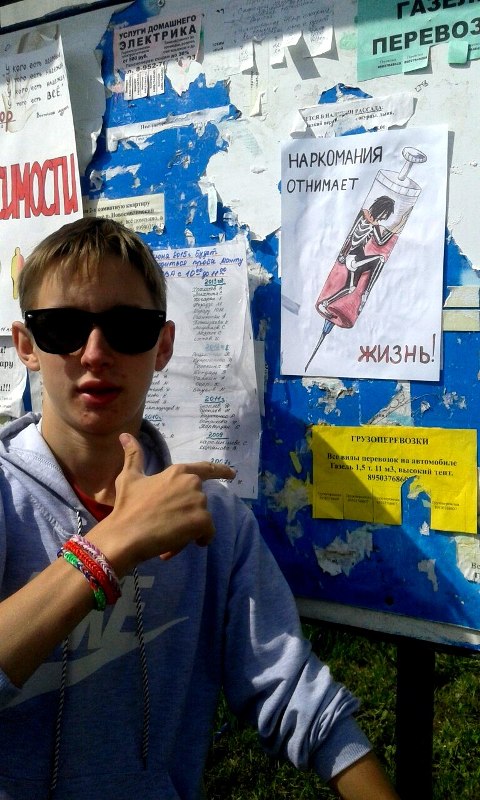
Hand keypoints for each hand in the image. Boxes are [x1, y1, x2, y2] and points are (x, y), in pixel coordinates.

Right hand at [90, 433, 235, 574]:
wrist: (125, 534)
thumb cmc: (127, 507)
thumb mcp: (129, 478)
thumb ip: (133, 456)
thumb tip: (125, 435)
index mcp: (178, 472)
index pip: (206, 468)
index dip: (221, 471)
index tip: (232, 474)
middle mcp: (192, 483)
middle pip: (198, 502)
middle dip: (186, 514)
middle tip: (164, 524)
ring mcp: (198, 501)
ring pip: (200, 518)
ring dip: (187, 529)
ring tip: (165, 536)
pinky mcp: (202, 521)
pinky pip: (207, 533)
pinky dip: (198, 540)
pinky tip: (178, 545)